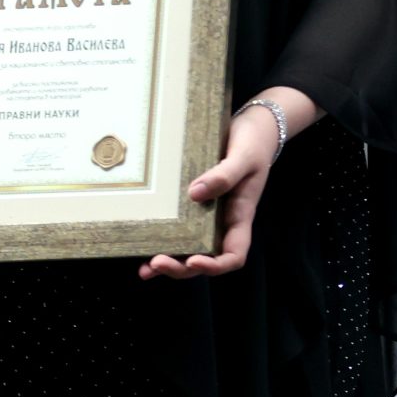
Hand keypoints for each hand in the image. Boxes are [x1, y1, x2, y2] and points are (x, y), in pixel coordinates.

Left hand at [140, 107, 278, 279]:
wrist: (251, 128)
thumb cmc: (252, 143)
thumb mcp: (243, 158)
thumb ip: (224, 175)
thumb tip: (195, 194)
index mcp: (240, 217)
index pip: (233, 255)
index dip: (215, 265)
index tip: (194, 260)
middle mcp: (223, 222)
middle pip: (206, 257)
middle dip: (183, 267)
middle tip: (156, 263)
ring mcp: (208, 215)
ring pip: (190, 248)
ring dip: (170, 261)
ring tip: (146, 269)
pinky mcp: (193, 204)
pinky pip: (179, 227)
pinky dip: (163, 240)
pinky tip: (143, 247)